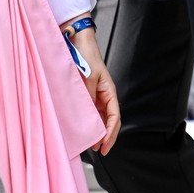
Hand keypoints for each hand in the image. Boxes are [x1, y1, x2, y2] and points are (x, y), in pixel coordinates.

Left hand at [68, 26, 119, 154]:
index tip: (105, 145)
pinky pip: (91, 111)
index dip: (111, 132)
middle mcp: (104, 95)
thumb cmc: (87, 57)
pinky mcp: (87, 93)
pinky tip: (85, 129)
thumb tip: (88, 115)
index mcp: (109, 91)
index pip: (114, 117)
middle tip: (99, 150)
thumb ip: (88, 96)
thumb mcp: (89, 77)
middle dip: (107, 136)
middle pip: (110, 120)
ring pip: (101, 117)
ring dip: (98, 131)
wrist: (79, 42)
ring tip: (92, 144)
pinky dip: (90, 121)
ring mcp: (96, 95)